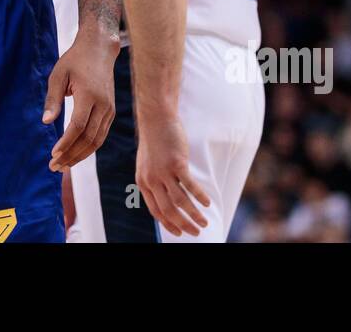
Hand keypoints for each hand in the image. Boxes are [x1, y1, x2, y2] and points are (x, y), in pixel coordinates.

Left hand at [42, 27, 117, 171]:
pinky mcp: (111, 112)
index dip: (66, 143)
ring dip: (80, 155)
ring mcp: (109, 110)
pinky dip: (88, 147)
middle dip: (71, 155)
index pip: (78, 126)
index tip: (53, 154)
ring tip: (63, 165)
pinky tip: (75, 153)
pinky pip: (101, 135)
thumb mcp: (58, 75)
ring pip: (97, 141)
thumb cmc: (75, 61)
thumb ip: (52, 99)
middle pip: (89, 138)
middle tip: (54, 166)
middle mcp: (103, 105)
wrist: (99, 50)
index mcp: (90, 95)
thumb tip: (46, 122)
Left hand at [136, 111, 209, 236]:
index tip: (179, 232)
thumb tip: (166, 197)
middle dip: (183, 225)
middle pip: (168, 210)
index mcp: (143, 182)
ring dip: (194, 215)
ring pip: (180, 202)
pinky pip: (190, 186)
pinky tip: (207, 203)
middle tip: (196, 232)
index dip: (168, 224)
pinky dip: (200, 197)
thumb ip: (154, 180)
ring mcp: (164, 172)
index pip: (155, 211)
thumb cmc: (155, 141)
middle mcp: (151, 180)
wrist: (156, 119)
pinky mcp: (177, 163)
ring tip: (204, 222)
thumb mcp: (147, 164)